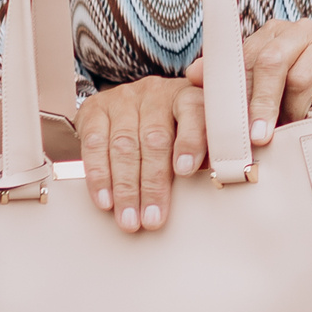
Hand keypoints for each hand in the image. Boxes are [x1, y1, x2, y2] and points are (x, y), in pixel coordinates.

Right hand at [73, 75, 204, 232]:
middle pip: (154, 139)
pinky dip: (99, 176)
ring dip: (126, 188)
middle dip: (153, 184)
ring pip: (123, 146)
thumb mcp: (195, 131)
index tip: (185, 171)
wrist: (132, 104)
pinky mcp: (94, 109)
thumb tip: (216, 182)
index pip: (193, 113)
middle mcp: (156, 93)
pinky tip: (105, 200)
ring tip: (130, 219)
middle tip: (152, 218)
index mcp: (188, 96)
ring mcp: (123, 98)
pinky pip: (94, 144)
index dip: (190, 142)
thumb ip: (206, 151)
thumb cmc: (173, 125)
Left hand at [188, 19, 311, 144]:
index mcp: (275, 34)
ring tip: (293, 135)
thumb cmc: (311, 97)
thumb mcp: (272, 91)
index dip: (234, 92)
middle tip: (256, 138)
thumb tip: (193, 75)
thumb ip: (238, 83)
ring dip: (294, 112)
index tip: (224, 125)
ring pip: (301, 75)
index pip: (245, 58)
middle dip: (259, 104)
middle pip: (270, 62)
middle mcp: (302, 31)